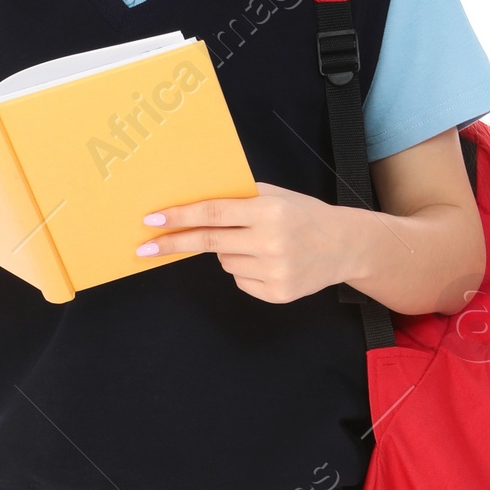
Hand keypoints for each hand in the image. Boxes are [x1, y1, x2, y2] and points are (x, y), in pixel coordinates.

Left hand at [136, 182, 363, 302]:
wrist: (345, 246)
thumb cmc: (304, 215)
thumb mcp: (276, 195)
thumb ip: (238, 197)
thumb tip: (191, 202)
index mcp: (269, 211)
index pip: (213, 213)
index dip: (179, 217)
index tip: (152, 221)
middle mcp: (271, 242)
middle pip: (209, 242)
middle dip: (174, 243)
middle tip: (145, 247)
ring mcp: (274, 272)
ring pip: (224, 262)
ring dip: (228, 252)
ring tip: (258, 244)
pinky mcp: (277, 294)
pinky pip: (239, 280)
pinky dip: (244, 270)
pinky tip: (268, 262)